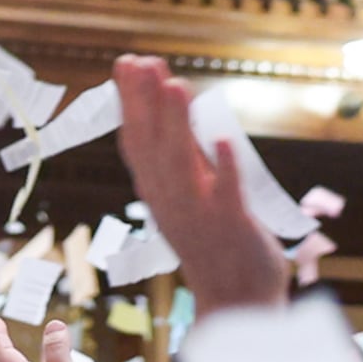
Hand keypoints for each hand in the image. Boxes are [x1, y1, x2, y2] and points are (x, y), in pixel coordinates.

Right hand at [110, 55, 289, 317]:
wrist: (235, 300)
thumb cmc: (217, 246)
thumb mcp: (195, 196)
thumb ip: (189, 158)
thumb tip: (179, 114)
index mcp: (161, 193)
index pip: (139, 141)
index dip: (132, 103)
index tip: (127, 65)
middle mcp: (172, 202)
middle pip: (154, 146)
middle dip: (146, 102)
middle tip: (138, 60)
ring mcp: (200, 215)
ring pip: (184, 165)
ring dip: (177, 125)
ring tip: (174, 84)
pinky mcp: (233, 227)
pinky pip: (227, 194)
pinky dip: (224, 168)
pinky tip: (219, 138)